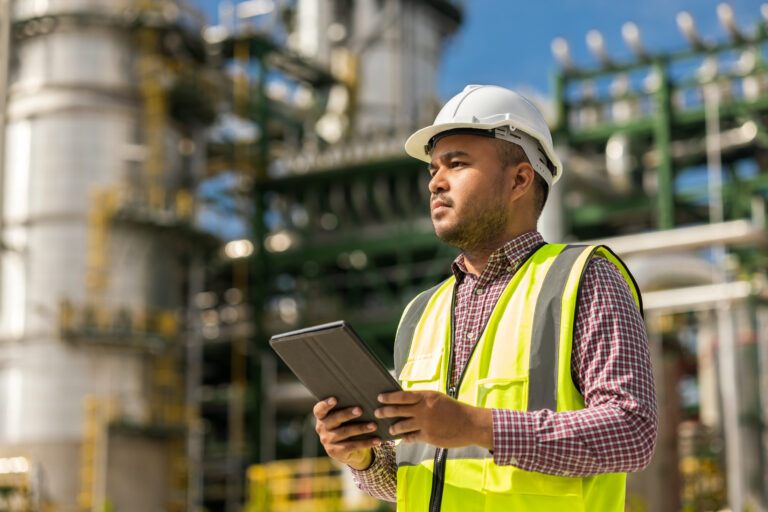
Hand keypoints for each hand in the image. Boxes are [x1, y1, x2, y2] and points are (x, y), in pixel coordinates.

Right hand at [313, 397, 380, 469]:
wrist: (347, 450)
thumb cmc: (347, 425)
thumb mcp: (344, 417)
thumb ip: (347, 408)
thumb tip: (364, 397)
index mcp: (322, 416)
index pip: (319, 409)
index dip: (325, 404)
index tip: (335, 399)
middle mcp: (322, 428)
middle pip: (335, 419)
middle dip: (348, 414)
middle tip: (360, 410)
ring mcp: (327, 441)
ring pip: (345, 432)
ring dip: (361, 428)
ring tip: (374, 425)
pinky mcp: (335, 452)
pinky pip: (352, 446)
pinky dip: (366, 442)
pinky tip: (377, 439)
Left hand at [375, 390, 492, 449]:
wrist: (469, 424)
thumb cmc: (453, 409)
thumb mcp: (437, 398)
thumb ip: (422, 399)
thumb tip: (404, 399)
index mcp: (426, 397)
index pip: (402, 396)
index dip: (389, 397)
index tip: (380, 397)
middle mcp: (423, 409)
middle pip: (397, 410)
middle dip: (384, 412)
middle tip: (377, 412)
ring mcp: (425, 424)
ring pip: (401, 426)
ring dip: (393, 428)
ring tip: (390, 429)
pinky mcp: (428, 437)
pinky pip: (411, 437)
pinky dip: (405, 438)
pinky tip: (403, 438)